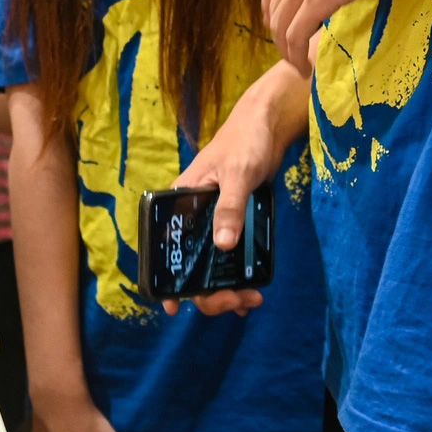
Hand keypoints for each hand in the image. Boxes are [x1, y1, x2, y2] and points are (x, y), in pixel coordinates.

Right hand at [159, 84, 297, 317]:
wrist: (268, 125)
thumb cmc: (245, 140)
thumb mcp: (238, 173)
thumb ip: (229, 207)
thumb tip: (223, 245)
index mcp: (180, 201)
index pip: (164, 246)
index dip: (166, 279)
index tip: (173, 306)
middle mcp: (192, 216)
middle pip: (190, 265)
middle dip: (208, 291)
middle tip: (235, 300)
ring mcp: (213, 221)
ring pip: (210, 266)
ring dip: (225, 289)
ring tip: (249, 299)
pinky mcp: (234, 222)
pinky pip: (229, 258)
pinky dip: (237, 277)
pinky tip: (250, 290)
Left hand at [263, 0, 405, 73]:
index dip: (270, 4)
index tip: (275, 21)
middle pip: (273, 5)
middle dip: (277, 32)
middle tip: (288, 51)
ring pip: (281, 24)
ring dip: (286, 50)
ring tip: (297, 66)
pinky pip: (296, 34)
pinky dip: (296, 55)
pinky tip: (305, 69)